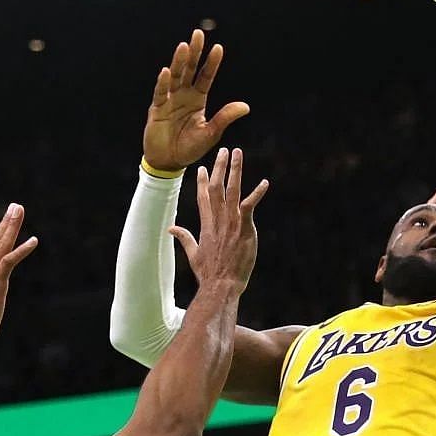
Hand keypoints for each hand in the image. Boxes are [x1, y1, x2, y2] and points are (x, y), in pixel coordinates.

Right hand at [143, 28, 250, 174]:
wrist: (170, 162)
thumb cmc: (190, 148)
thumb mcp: (211, 133)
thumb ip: (225, 117)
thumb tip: (246, 107)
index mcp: (197, 99)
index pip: (206, 77)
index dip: (212, 63)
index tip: (218, 47)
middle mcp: (183, 95)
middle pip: (190, 70)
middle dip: (195, 53)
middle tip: (199, 34)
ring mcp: (169, 100)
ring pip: (175, 76)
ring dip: (179, 62)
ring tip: (184, 46)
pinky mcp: (157, 109)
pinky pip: (161, 93)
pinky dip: (163, 83)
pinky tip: (166, 71)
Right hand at [170, 148, 269, 290]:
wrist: (220, 285)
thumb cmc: (208, 274)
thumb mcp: (193, 254)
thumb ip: (183, 238)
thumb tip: (170, 228)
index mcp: (206, 225)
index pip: (203, 198)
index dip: (202, 182)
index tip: (201, 168)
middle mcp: (217, 220)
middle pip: (216, 187)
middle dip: (219, 167)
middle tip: (223, 150)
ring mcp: (231, 222)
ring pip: (232, 190)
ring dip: (234, 170)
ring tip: (237, 153)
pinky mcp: (244, 228)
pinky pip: (251, 206)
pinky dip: (257, 193)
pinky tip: (264, 183)